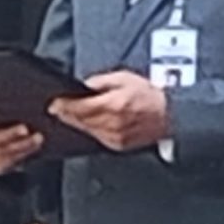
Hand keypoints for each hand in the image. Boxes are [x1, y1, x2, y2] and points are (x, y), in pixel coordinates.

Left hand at [48, 70, 170, 153]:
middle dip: (67, 115)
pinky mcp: (118, 145)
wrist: (169, 115)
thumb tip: (85, 86)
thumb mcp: (124, 78)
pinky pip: (97, 138)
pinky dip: (90, 131)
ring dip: (76, 124)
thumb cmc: (150, 96)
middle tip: (56, 110)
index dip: (65, 106)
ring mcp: (115, 137)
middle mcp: (113, 123)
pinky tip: (86, 124)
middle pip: (81, 121)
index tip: (54, 104)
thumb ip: (101, 82)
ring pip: (87, 131)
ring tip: (69, 116)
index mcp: (114, 105)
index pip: (81, 108)